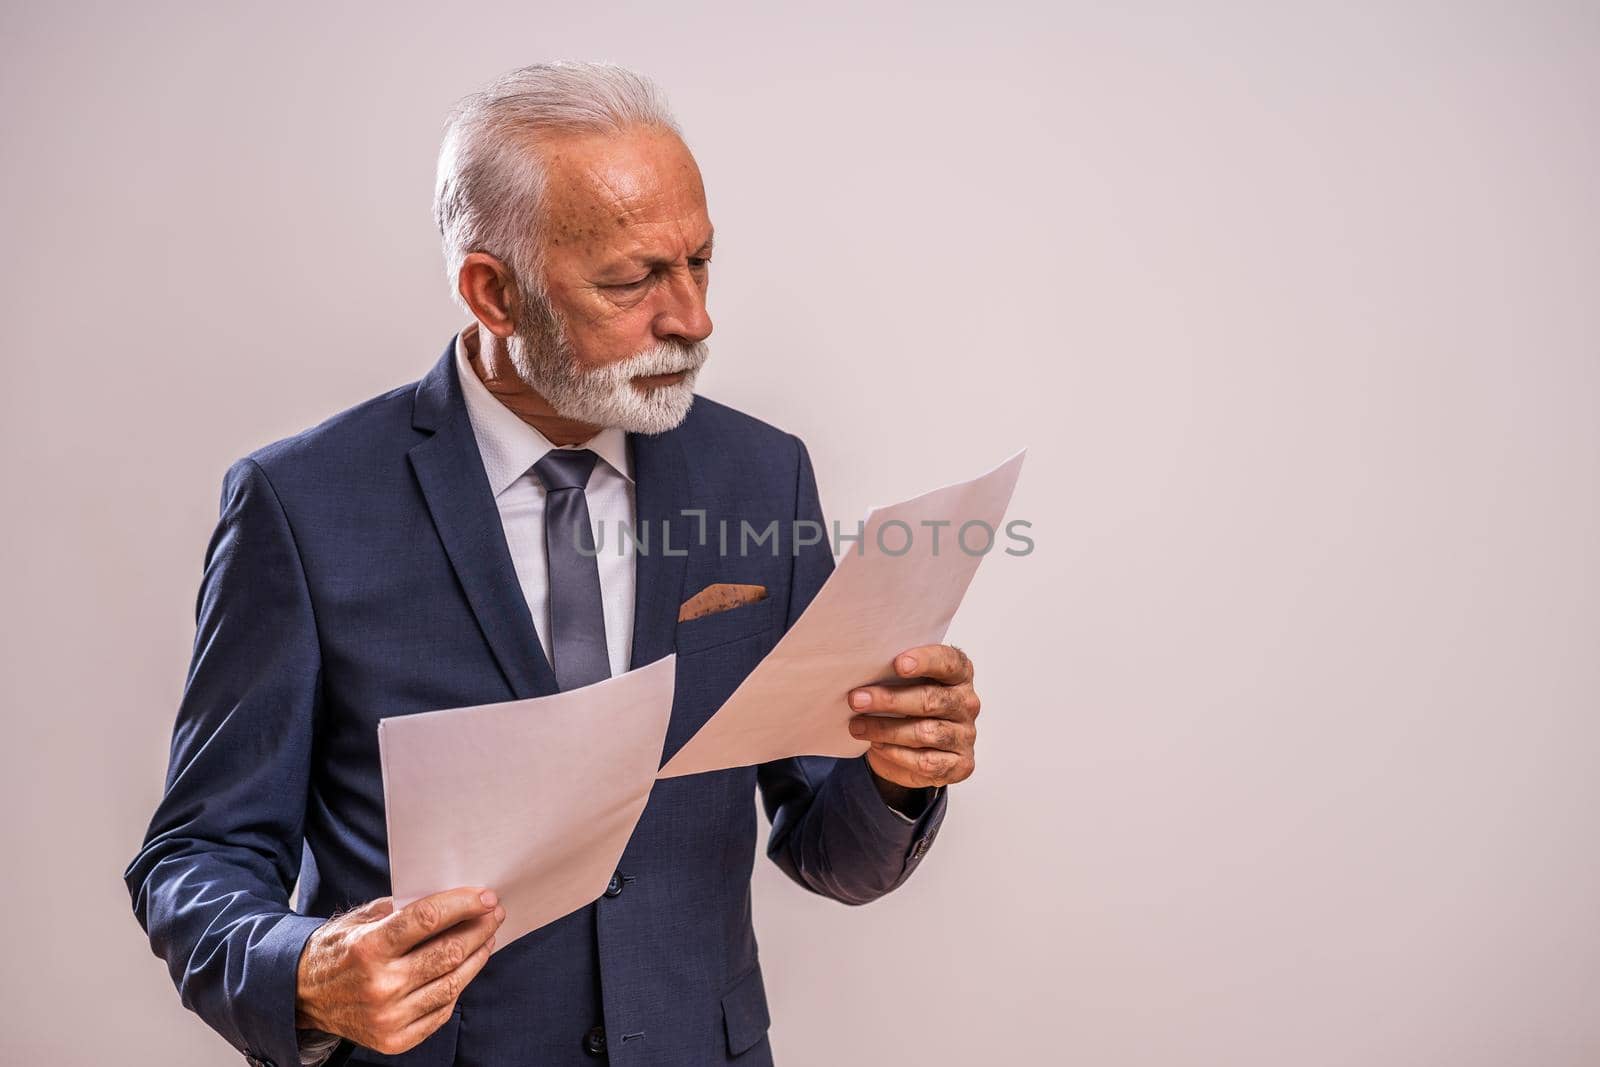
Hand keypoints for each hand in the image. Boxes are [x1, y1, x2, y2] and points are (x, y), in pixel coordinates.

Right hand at [295, 886, 505, 1055]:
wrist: (302, 996)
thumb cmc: (337, 950)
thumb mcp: (360, 920)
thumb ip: (402, 910)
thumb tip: (452, 901)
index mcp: (368, 947)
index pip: (428, 919)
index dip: (463, 905)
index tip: (486, 897)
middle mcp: (380, 984)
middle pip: (448, 952)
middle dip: (478, 929)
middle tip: (494, 915)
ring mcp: (388, 1016)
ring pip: (452, 983)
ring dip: (477, 957)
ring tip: (486, 939)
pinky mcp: (394, 1040)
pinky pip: (441, 1011)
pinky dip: (457, 988)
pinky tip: (464, 970)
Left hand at [847, 643, 979, 790]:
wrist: (916, 747)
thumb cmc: (908, 706)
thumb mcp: (903, 684)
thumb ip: (894, 674)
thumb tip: (862, 670)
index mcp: (959, 675)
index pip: (949, 662)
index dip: (925, 661)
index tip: (898, 664)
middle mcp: (966, 703)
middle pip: (930, 700)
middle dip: (889, 700)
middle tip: (857, 699)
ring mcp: (965, 735)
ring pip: (926, 732)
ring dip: (885, 729)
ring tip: (857, 726)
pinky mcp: (959, 764)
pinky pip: (926, 761)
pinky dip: (896, 754)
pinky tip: (877, 745)